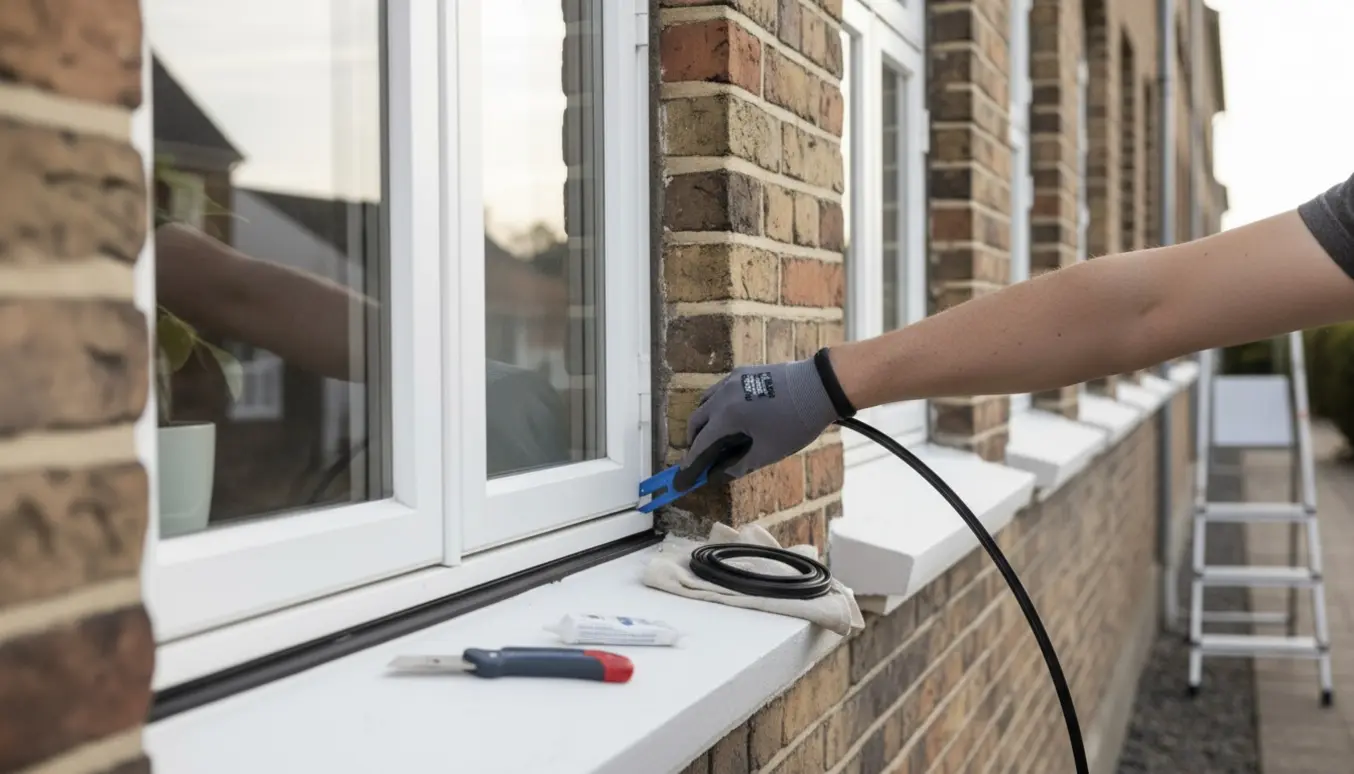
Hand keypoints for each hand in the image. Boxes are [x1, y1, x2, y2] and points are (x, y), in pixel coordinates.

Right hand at [677, 354, 843, 488]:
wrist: (820, 386)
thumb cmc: (797, 422)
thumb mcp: (770, 450)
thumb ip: (741, 464)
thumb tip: (722, 473)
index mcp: (727, 414)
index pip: (701, 442)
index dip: (692, 462)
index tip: (684, 476)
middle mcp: (724, 393)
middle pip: (697, 419)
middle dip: (695, 439)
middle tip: (700, 457)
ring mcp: (733, 379)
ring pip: (706, 401)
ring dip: (705, 420)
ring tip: (714, 436)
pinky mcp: (744, 371)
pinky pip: (720, 390)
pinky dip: (717, 405)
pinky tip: (732, 416)